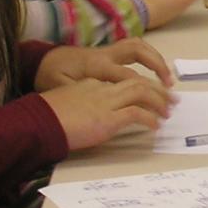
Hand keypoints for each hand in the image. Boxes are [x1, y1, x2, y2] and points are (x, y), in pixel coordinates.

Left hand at [36, 38, 174, 90]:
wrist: (40, 60)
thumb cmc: (50, 76)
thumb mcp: (59, 88)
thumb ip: (82, 92)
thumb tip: (103, 99)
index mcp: (96, 65)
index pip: (129, 75)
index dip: (145, 90)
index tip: (157, 107)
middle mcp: (106, 54)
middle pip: (139, 51)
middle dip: (158, 66)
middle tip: (170, 86)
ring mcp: (107, 51)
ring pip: (138, 46)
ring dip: (156, 59)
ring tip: (167, 78)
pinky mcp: (107, 52)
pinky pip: (133, 49)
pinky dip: (147, 56)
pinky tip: (153, 71)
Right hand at [41, 76, 172, 151]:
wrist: (36, 122)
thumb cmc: (45, 117)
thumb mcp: (66, 104)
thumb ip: (81, 105)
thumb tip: (91, 117)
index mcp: (91, 84)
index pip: (123, 81)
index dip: (141, 87)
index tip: (150, 95)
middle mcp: (102, 89)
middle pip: (137, 82)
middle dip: (158, 91)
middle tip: (171, 101)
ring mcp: (105, 102)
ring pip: (142, 93)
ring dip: (158, 102)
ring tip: (167, 113)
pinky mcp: (107, 118)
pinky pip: (136, 113)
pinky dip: (149, 119)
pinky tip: (155, 126)